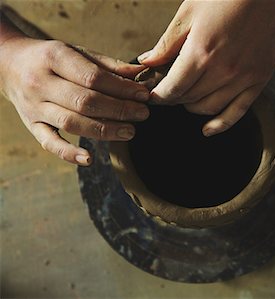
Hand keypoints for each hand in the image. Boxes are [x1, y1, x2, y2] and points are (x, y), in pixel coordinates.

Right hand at [0, 37, 149, 165]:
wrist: (9, 65)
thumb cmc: (52, 59)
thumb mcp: (77, 52)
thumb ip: (108, 64)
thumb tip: (140, 75)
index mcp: (53, 57)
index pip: (92, 77)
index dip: (121, 88)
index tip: (143, 96)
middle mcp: (40, 82)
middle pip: (84, 101)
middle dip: (118, 110)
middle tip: (143, 114)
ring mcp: (34, 106)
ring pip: (71, 122)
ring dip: (104, 130)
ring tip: (130, 131)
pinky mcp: (31, 125)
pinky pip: (49, 142)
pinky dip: (68, 153)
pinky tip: (89, 159)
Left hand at [138, 0, 274, 135]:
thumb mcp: (190, 11)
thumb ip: (168, 42)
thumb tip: (147, 62)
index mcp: (201, 52)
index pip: (172, 89)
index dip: (158, 95)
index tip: (152, 95)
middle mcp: (222, 71)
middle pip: (188, 99)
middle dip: (172, 98)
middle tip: (167, 91)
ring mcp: (243, 78)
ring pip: (208, 108)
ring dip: (191, 107)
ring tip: (185, 98)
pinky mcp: (259, 80)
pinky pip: (237, 112)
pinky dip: (220, 124)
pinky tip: (207, 130)